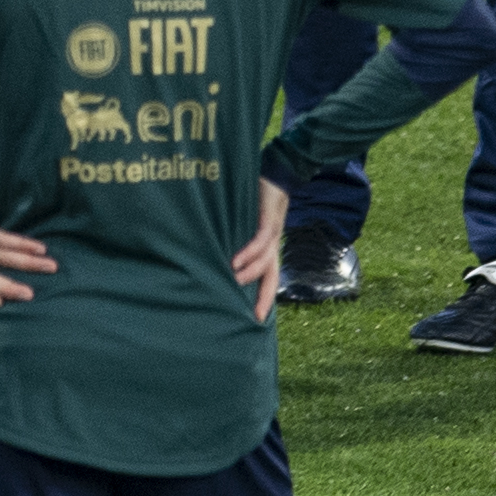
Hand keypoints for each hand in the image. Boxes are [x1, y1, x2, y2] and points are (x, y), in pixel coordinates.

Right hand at [233, 173, 293, 323]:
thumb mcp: (245, 224)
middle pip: (271, 277)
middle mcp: (272, 245)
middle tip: (253, 316)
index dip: (264, 298)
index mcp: (268, 249)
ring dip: (250, 272)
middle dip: (264, 297)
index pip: (268, 278)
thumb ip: (237, 240)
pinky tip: (237, 260)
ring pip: (265, 260)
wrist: (277, 176)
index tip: (256, 319)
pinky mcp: (268, 219)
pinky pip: (260, 240)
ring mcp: (272, 233)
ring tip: (234, 280)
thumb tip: (217, 257)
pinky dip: (249, 252)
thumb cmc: (257, 201)